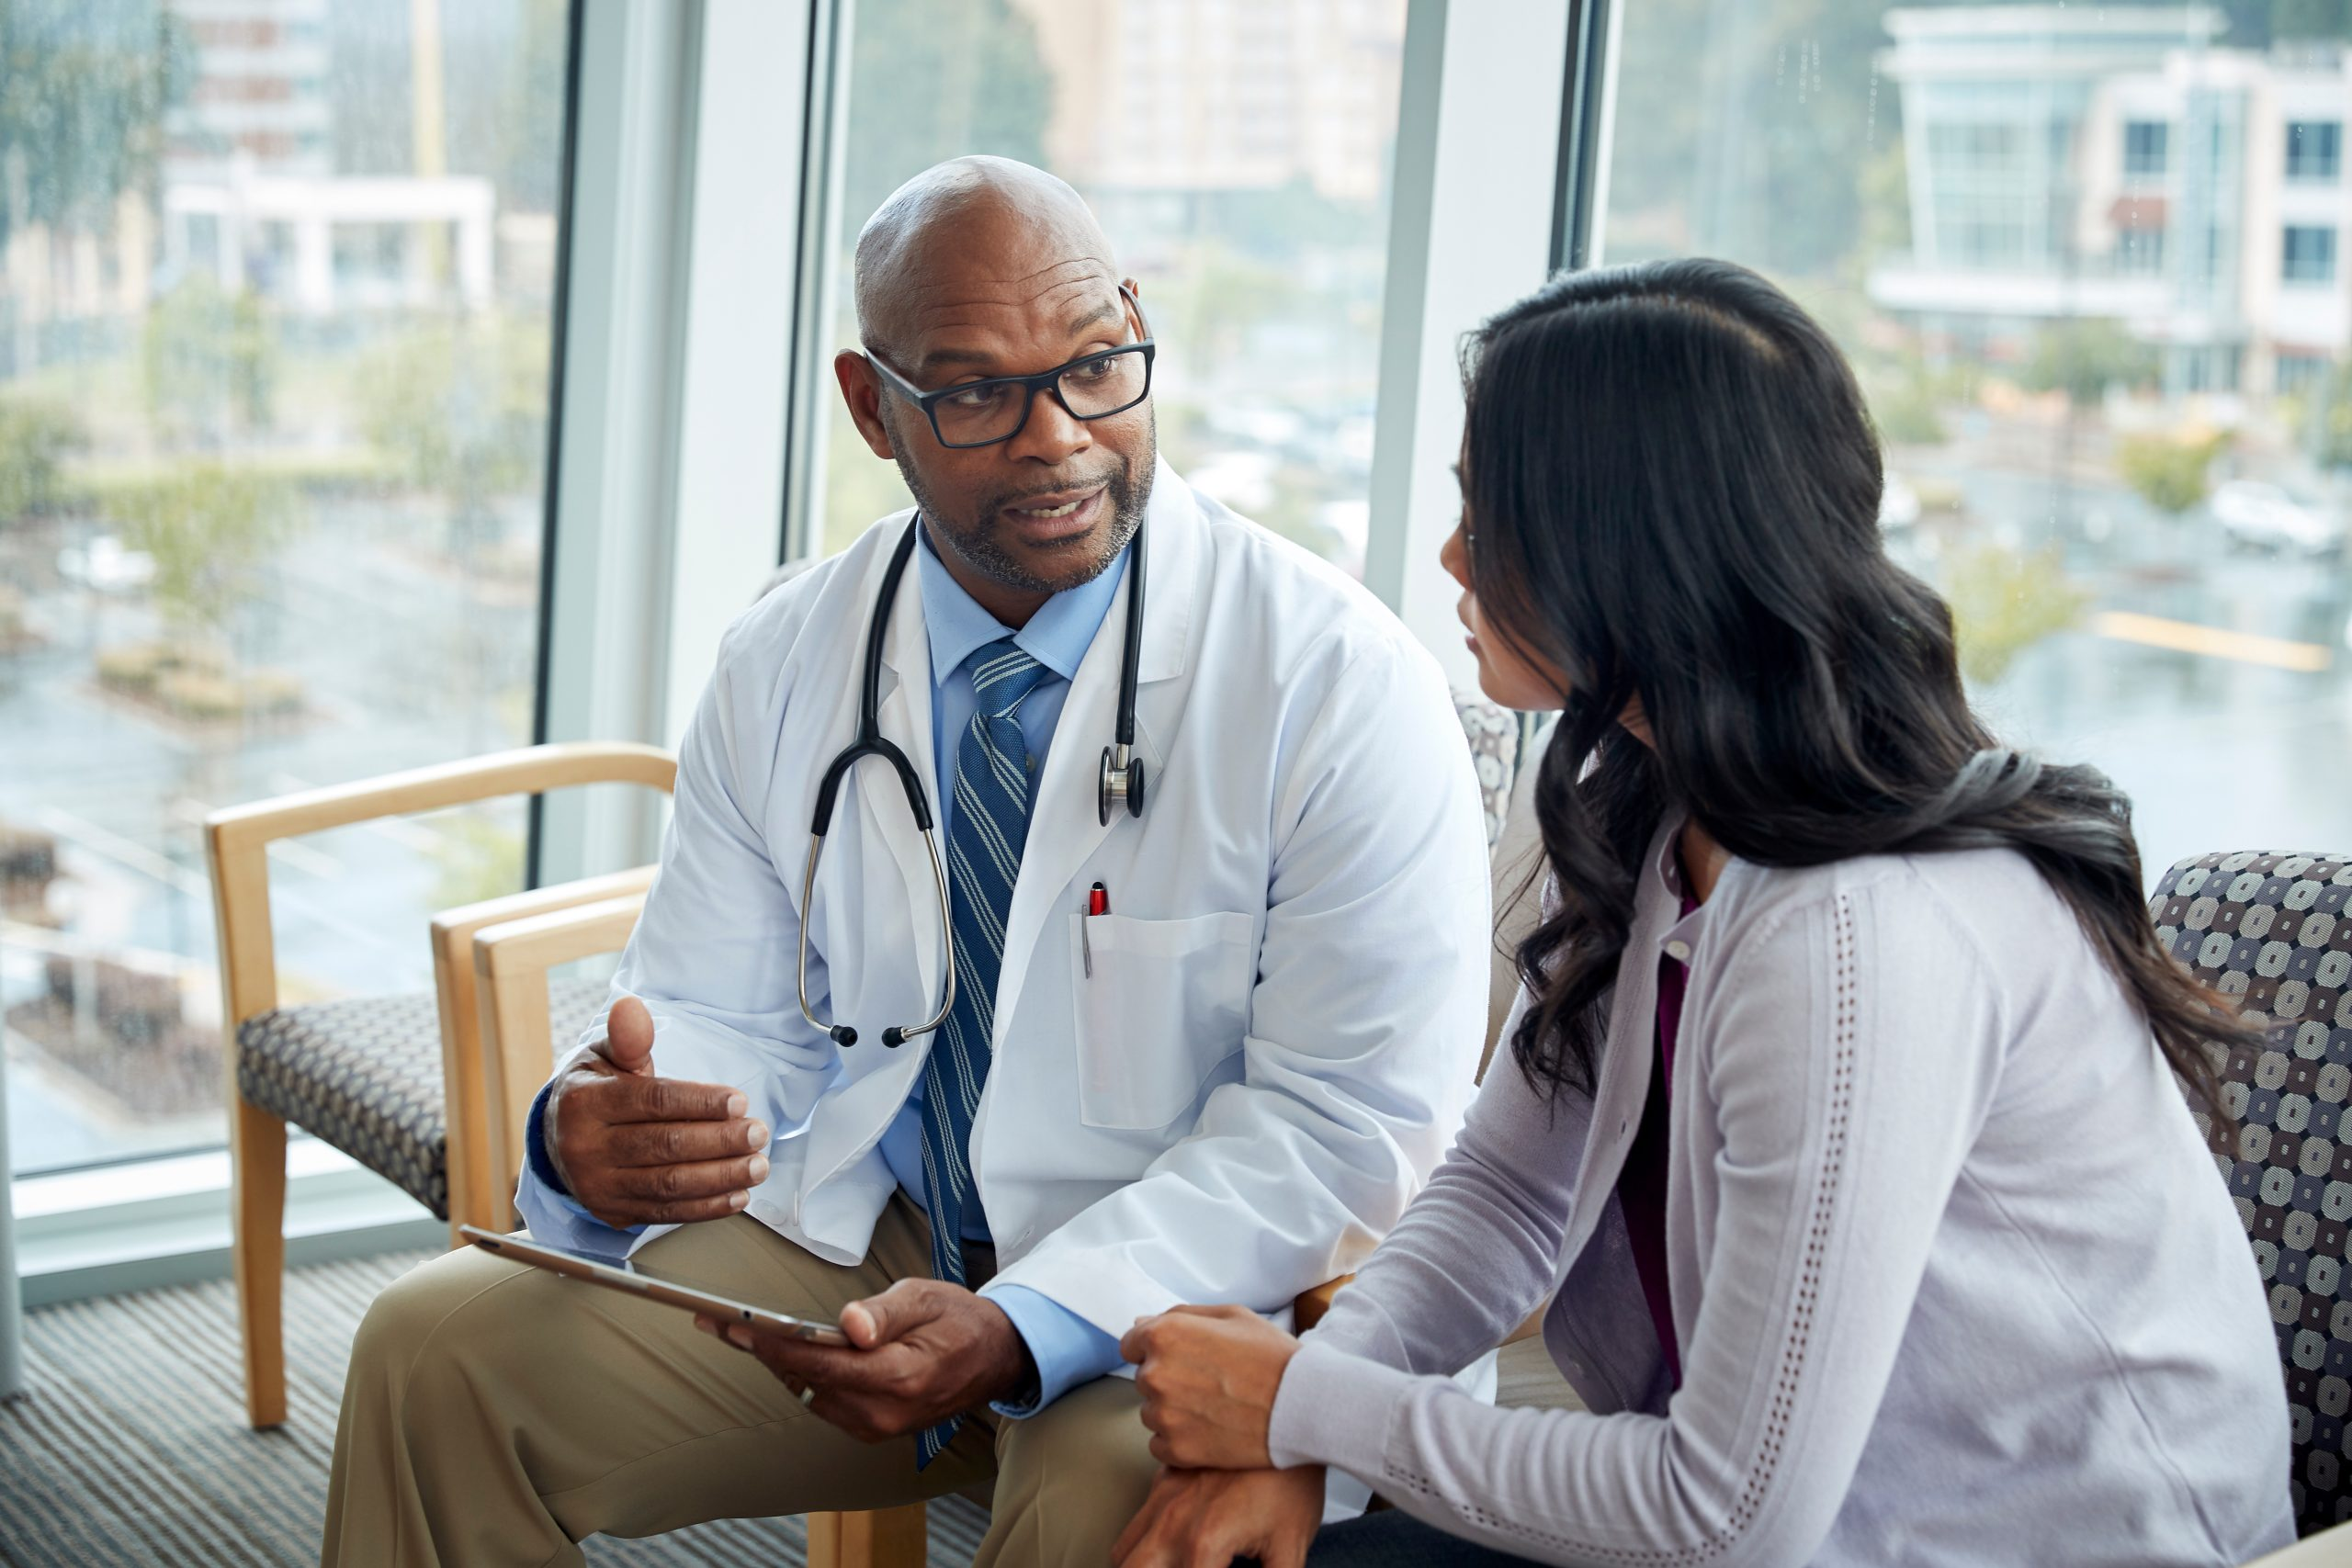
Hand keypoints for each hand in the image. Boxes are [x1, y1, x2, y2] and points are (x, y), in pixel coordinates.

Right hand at [547, 994, 769, 1228]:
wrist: (555, 1140)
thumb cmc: (594, 1090)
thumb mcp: (603, 1056)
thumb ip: (627, 1038)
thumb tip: (631, 1008)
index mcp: (585, 1101)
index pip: (652, 1101)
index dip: (699, 1102)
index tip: (740, 1101)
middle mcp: (586, 1147)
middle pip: (664, 1145)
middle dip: (719, 1141)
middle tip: (758, 1134)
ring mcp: (597, 1186)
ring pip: (668, 1184)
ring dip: (721, 1177)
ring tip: (757, 1165)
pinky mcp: (612, 1212)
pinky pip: (665, 1212)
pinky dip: (706, 1207)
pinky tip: (737, 1195)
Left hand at [695, 1278, 1028, 1440]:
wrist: (996, 1358)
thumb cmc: (960, 1320)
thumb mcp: (927, 1298)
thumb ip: (884, 1312)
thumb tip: (848, 1324)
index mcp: (898, 1377)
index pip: (819, 1361)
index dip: (772, 1343)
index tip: (733, 1325)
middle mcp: (882, 1412)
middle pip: (805, 1380)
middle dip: (762, 1350)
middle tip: (719, 1323)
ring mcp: (877, 1426)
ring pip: (810, 1393)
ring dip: (778, 1364)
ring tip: (741, 1333)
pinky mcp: (873, 1428)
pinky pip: (825, 1402)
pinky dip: (802, 1376)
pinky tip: (784, 1353)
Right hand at [1112, 1465, 1325, 1567]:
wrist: (1289, 1415)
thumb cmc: (1293, 1482)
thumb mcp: (1290, 1548)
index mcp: (1201, 1543)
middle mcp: (1173, 1519)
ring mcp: (1164, 1494)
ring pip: (1123, 1548)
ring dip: (1141, 1563)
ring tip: (1173, 1564)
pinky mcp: (1166, 1476)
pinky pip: (1137, 1517)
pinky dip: (1146, 1540)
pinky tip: (1173, 1544)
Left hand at [1121, 1304, 1298, 1469]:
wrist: (1303, 1405)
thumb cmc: (1272, 1357)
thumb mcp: (1233, 1316)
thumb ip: (1182, 1316)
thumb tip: (1143, 1324)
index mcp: (1165, 1335)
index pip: (1130, 1343)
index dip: (1156, 1349)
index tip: (1181, 1358)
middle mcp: (1156, 1374)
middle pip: (1144, 1378)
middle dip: (1169, 1378)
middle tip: (1211, 1382)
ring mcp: (1164, 1415)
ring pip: (1152, 1412)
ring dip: (1174, 1411)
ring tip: (1216, 1407)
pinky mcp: (1176, 1449)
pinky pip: (1159, 1445)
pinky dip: (1179, 1440)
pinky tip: (1211, 1431)